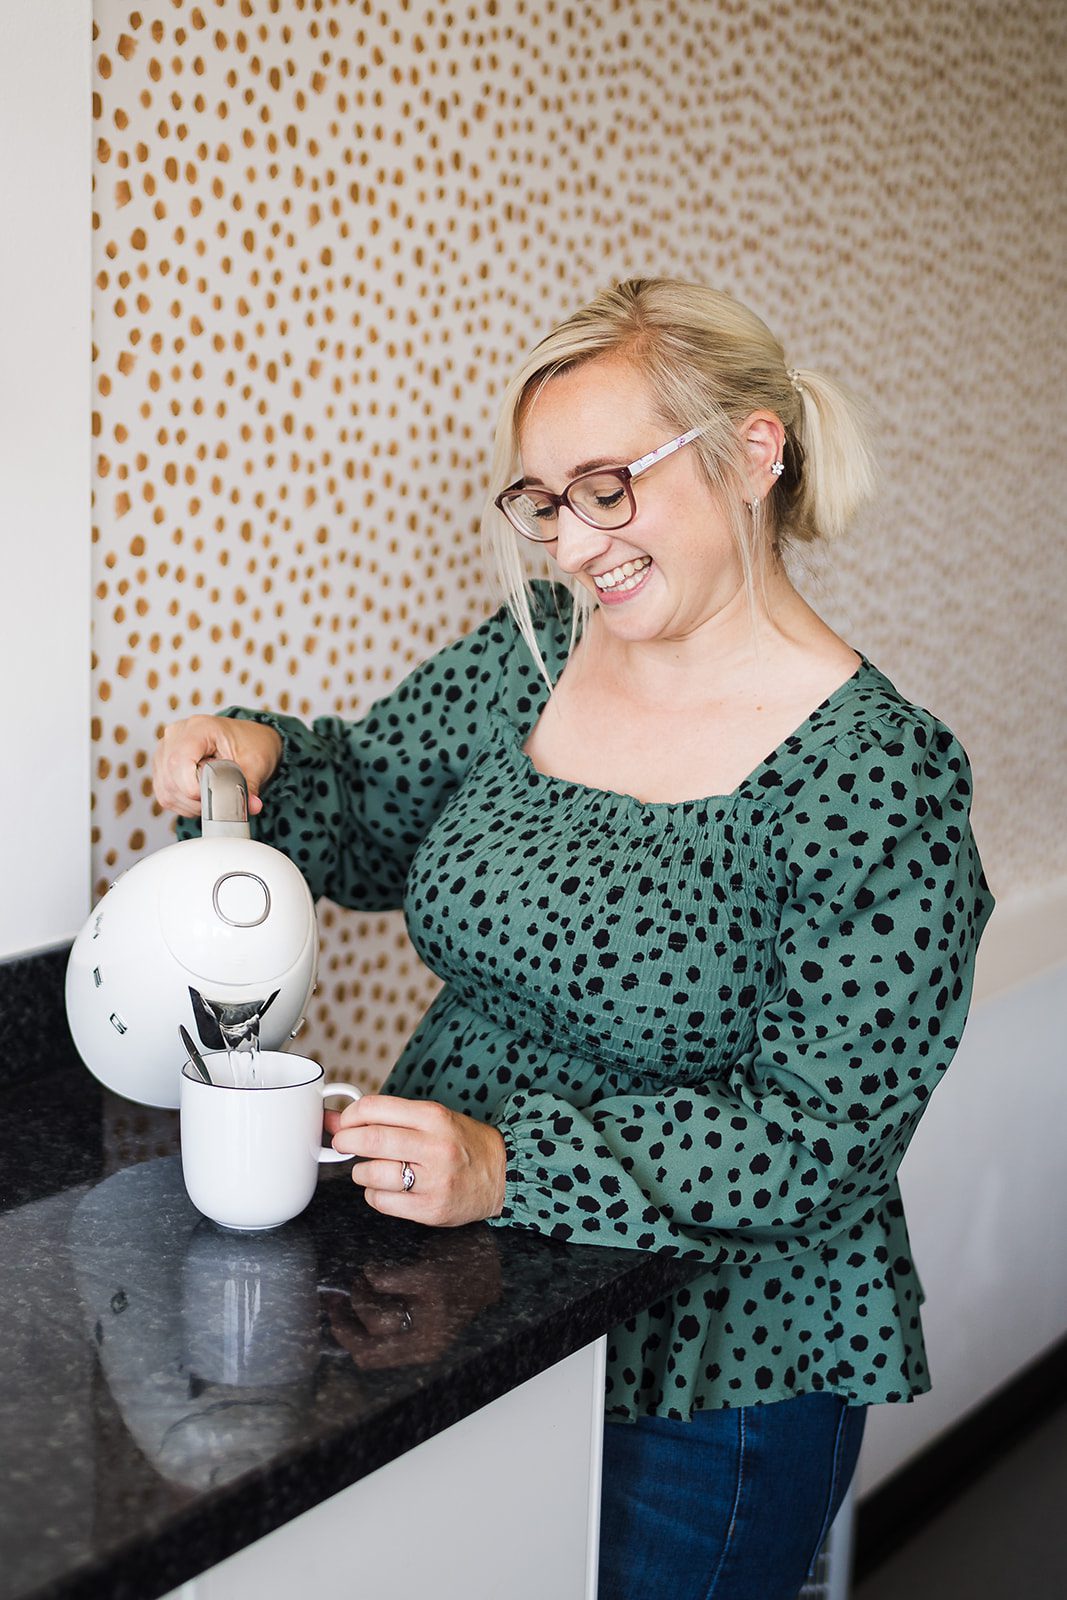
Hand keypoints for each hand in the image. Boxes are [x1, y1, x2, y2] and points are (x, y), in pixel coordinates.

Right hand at [151, 714, 282, 817]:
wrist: (248, 740)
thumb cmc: (250, 744)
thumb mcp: (256, 763)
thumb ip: (250, 786)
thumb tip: (252, 806)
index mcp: (199, 728)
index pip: (179, 761)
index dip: (192, 787)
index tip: (213, 796)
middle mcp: (176, 735)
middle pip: (170, 779)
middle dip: (195, 800)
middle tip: (218, 799)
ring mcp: (165, 750)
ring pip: (166, 790)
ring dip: (189, 805)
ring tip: (212, 796)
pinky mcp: (162, 765)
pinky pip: (164, 794)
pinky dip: (183, 804)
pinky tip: (200, 797)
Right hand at [321, 1232, 502, 1368]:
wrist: (489, 1264)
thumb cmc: (452, 1292)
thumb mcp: (427, 1322)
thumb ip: (396, 1331)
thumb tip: (348, 1327)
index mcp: (424, 1351)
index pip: (369, 1359)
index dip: (345, 1341)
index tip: (334, 1320)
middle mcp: (428, 1339)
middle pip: (366, 1345)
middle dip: (343, 1323)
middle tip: (337, 1302)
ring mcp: (430, 1312)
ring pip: (373, 1315)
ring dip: (359, 1295)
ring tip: (362, 1282)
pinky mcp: (431, 1282)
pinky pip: (384, 1280)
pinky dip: (374, 1273)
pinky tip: (377, 1268)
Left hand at [324, 1095, 506, 1227]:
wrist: (502, 1173)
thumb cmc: (462, 1143)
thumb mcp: (432, 1118)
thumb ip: (387, 1116)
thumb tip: (335, 1117)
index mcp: (433, 1116)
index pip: (374, 1108)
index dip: (349, 1115)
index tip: (344, 1122)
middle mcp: (434, 1146)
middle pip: (370, 1140)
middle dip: (345, 1141)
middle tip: (343, 1144)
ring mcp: (433, 1180)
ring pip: (371, 1174)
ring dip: (359, 1172)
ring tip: (369, 1169)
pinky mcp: (430, 1209)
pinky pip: (382, 1202)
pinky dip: (373, 1195)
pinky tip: (384, 1189)